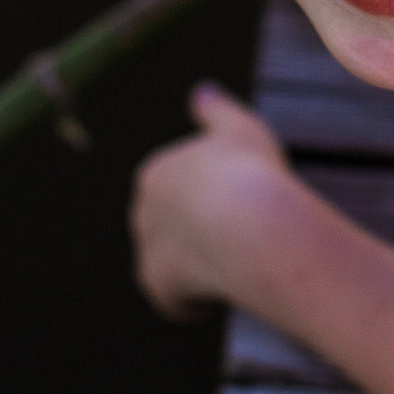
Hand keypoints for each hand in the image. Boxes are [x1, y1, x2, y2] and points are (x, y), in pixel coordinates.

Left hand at [130, 81, 295, 319]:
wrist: (251, 224)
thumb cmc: (250, 172)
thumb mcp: (240, 128)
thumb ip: (215, 111)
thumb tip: (200, 92)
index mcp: (155, 173)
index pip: (182, 193)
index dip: (217, 202)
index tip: (245, 205)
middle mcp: (141, 211)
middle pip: (175, 230)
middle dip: (203, 237)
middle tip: (244, 238)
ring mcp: (146, 251)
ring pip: (175, 266)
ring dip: (200, 270)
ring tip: (237, 264)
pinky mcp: (157, 287)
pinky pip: (178, 301)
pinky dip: (199, 301)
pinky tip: (226, 291)